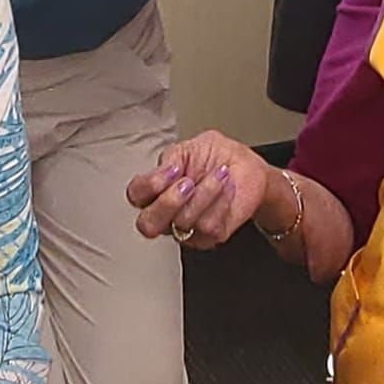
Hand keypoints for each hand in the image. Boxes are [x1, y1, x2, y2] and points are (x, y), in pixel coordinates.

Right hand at [126, 131, 273, 249]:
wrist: (248, 169)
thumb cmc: (218, 157)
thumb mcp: (191, 146)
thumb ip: (171, 157)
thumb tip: (164, 170)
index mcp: (156, 188)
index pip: (136, 194)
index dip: (149, 184)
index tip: (173, 168)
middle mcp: (167, 212)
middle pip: (148, 224)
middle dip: (169, 201)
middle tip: (187, 183)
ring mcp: (186, 227)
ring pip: (183, 221)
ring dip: (205, 193)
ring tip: (218, 176)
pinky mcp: (208, 237)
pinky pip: (208, 226)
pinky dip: (221, 202)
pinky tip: (226, 190)